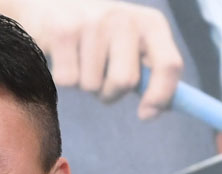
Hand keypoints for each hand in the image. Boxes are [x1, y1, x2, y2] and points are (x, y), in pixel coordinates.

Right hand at [22, 0, 182, 118]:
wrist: (53, 4)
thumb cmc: (97, 35)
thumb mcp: (130, 46)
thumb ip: (148, 72)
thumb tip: (157, 109)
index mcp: (149, 24)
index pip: (168, 65)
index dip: (161, 96)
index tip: (145, 115)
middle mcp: (124, 19)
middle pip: (125, 82)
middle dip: (109, 93)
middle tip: (99, 77)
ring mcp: (93, 23)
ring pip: (92, 85)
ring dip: (83, 83)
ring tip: (78, 60)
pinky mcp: (63, 31)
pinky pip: (67, 80)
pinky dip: (62, 77)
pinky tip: (63, 56)